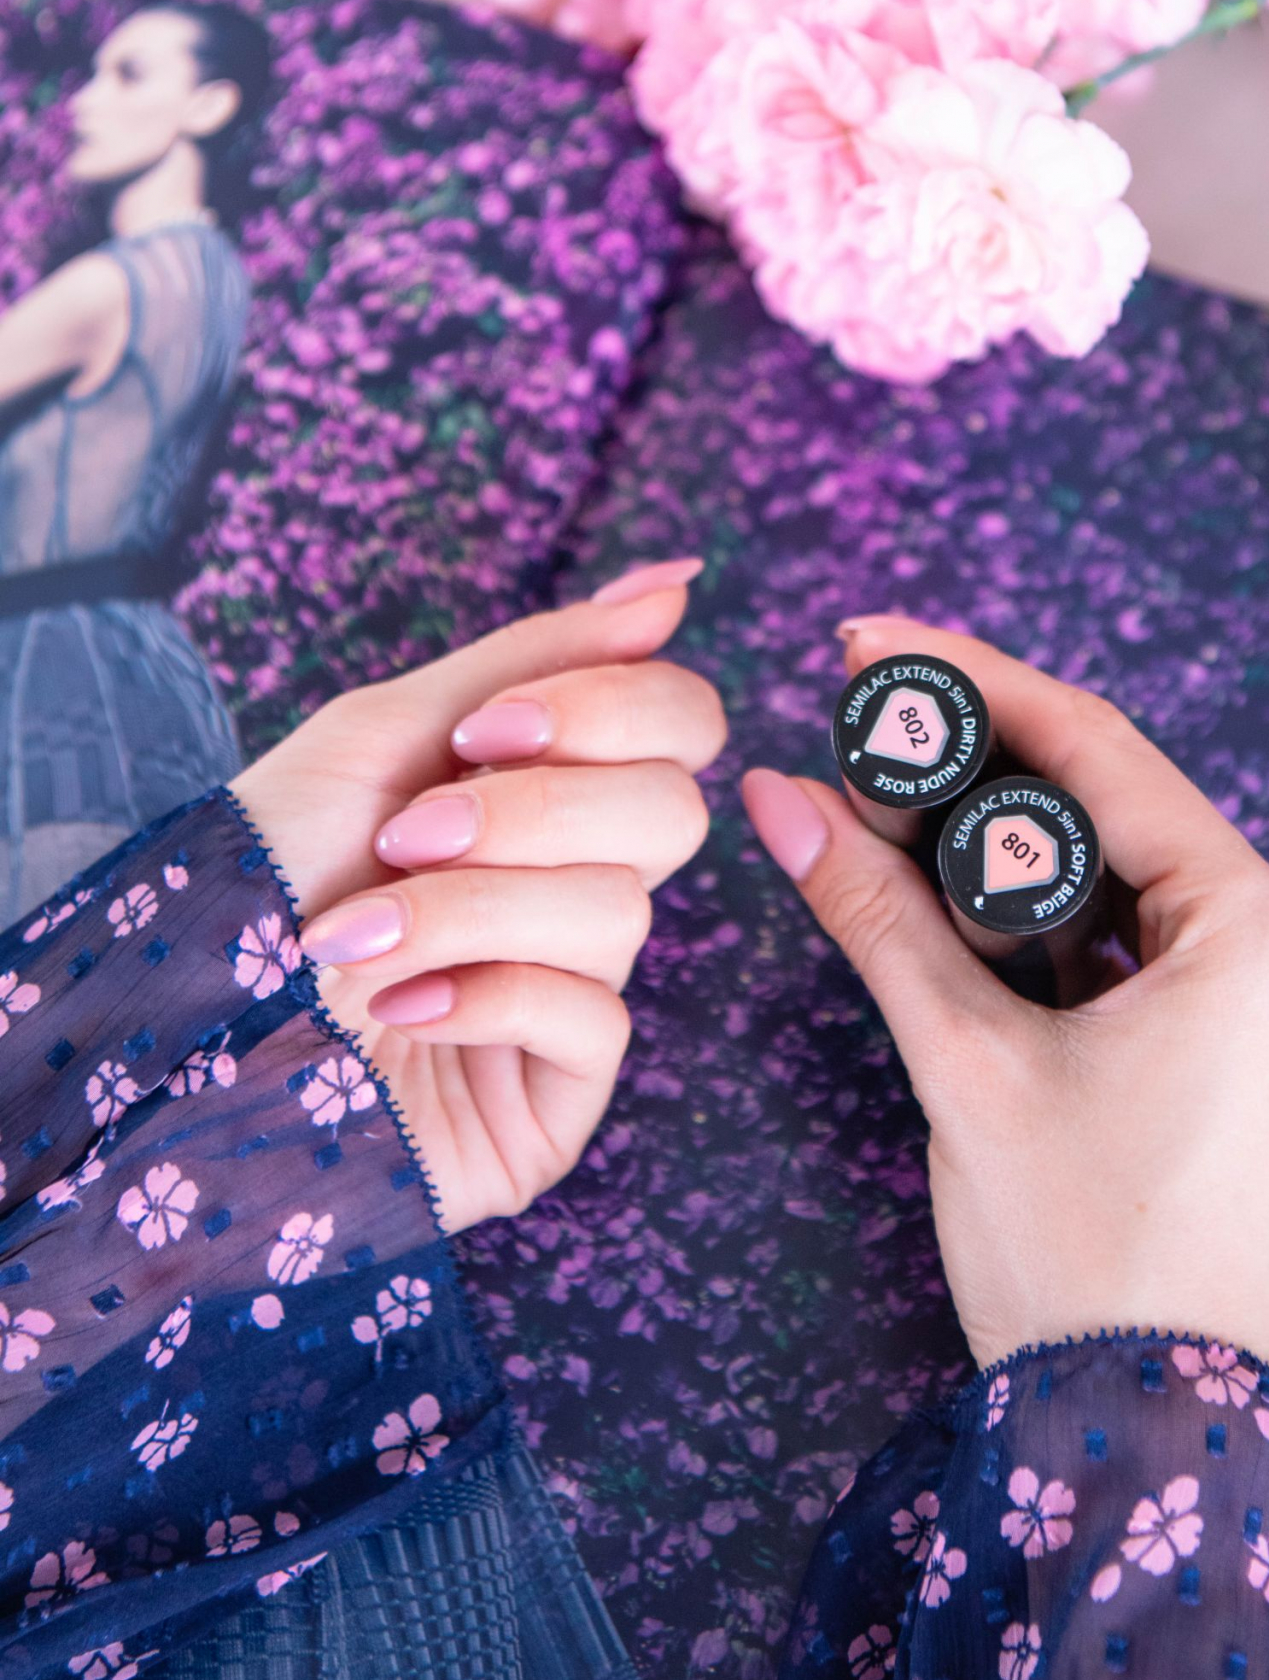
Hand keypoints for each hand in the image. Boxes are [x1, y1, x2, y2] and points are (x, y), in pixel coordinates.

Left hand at [231, 559, 723, 1234]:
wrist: (175, 1028)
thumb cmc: (266, 874)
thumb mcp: (386, 735)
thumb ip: (539, 655)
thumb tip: (676, 582)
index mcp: (552, 793)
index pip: (682, 724)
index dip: (613, 712)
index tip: (482, 733)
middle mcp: (577, 886)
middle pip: (673, 810)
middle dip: (529, 814)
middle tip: (406, 836)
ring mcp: (573, 994)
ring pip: (620, 912)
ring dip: (466, 911)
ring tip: (356, 940)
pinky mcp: (557, 1097)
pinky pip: (595, 1021)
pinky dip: (483, 998)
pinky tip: (397, 1009)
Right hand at [742, 616, 1268, 1385]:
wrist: (1158, 1452)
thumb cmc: (1085, 1267)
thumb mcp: (968, 1067)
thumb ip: (875, 917)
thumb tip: (780, 800)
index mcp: (1261, 931)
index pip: (1100, 751)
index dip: (971, 683)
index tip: (873, 646)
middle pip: (1119, 810)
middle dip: (984, 770)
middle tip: (864, 739)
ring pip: (1131, 884)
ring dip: (1016, 855)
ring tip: (894, 828)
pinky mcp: (1258, 1066)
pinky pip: (1152, 953)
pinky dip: (1061, 932)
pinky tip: (969, 923)